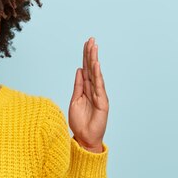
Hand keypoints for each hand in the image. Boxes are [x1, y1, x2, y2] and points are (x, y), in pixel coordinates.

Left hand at [67, 37, 108, 152]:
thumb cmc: (79, 121)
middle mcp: (94, 90)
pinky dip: (97, 75)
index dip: (86, 56)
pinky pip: (99, 86)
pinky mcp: (102, 103)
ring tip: (94, 47)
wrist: (84, 138)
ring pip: (96, 74)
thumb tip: (79, 69)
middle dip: (91, 53)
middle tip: (91, 39)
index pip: (86, 69)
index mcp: (87, 88)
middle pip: (92, 68)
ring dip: (94, 60)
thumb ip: (78, 85)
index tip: (86, 43)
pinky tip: (96, 65)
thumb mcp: (75, 100)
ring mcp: (99, 95)